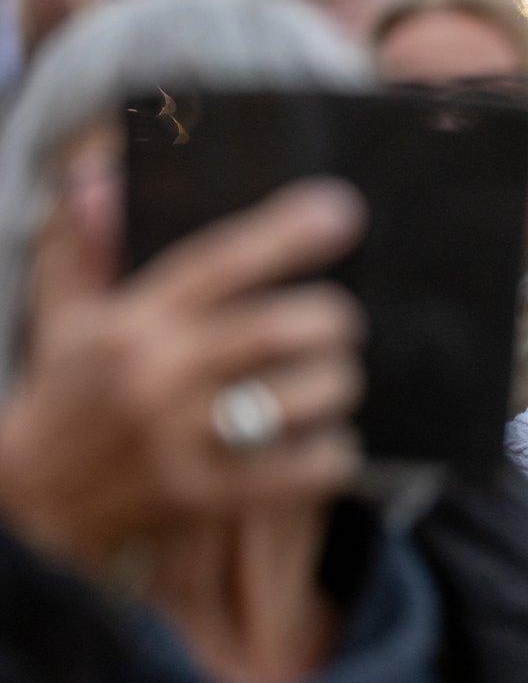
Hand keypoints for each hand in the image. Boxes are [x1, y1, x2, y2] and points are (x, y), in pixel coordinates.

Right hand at [0, 180, 367, 572]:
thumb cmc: (68, 399)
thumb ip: (88, 245)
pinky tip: (316, 445)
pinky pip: (314, 465)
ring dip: (336, 387)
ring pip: (316, 393)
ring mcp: (183, 440)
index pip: (223, 261)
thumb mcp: (68, 317)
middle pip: (292, 327)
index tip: (342, 211)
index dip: (289, 232)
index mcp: (133, 322)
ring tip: (320, 387)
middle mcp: (159, 376)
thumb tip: (96, 173)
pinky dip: (333, 453)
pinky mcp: (208, 498)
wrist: (30, 509)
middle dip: (333, 322)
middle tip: (331, 328)